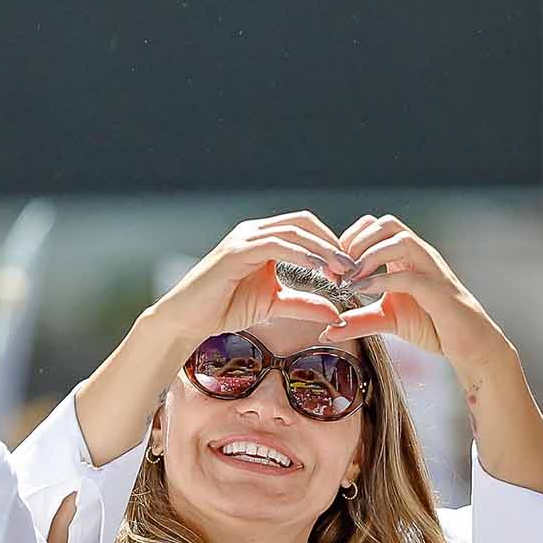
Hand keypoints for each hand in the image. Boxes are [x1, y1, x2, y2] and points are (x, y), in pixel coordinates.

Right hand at [151, 212, 362, 347]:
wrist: (190, 319)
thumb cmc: (225, 308)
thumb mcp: (274, 304)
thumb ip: (304, 303)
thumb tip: (335, 312)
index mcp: (262, 239)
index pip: (304, 228)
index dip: (330, 244)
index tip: (349, 270)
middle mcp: (253, 232)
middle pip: (303, 223)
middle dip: (331, 243)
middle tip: (352, 268)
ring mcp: (243, 239)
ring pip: (292, 232)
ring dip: (321, 249)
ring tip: (341, 270)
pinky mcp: (236, 251)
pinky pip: (275, 245)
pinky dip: (300, 255)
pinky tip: (317, 269)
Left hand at [316, 214, 509, 372]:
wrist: (468, 344)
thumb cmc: (431, 325)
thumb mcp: (387, 319)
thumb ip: (358, 320)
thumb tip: (328, 329)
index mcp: (406, 255)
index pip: (375, 225)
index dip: (350, 238)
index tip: (333, 266)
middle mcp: (420, 255)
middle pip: (387, 223)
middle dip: (357, 241)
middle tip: (339, 269)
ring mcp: (432, 270)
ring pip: (401, 240)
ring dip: (369, 256)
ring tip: (351, 278)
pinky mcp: (439, 291)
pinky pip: (410, 276)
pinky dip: (383, 280)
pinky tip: (363, 291)